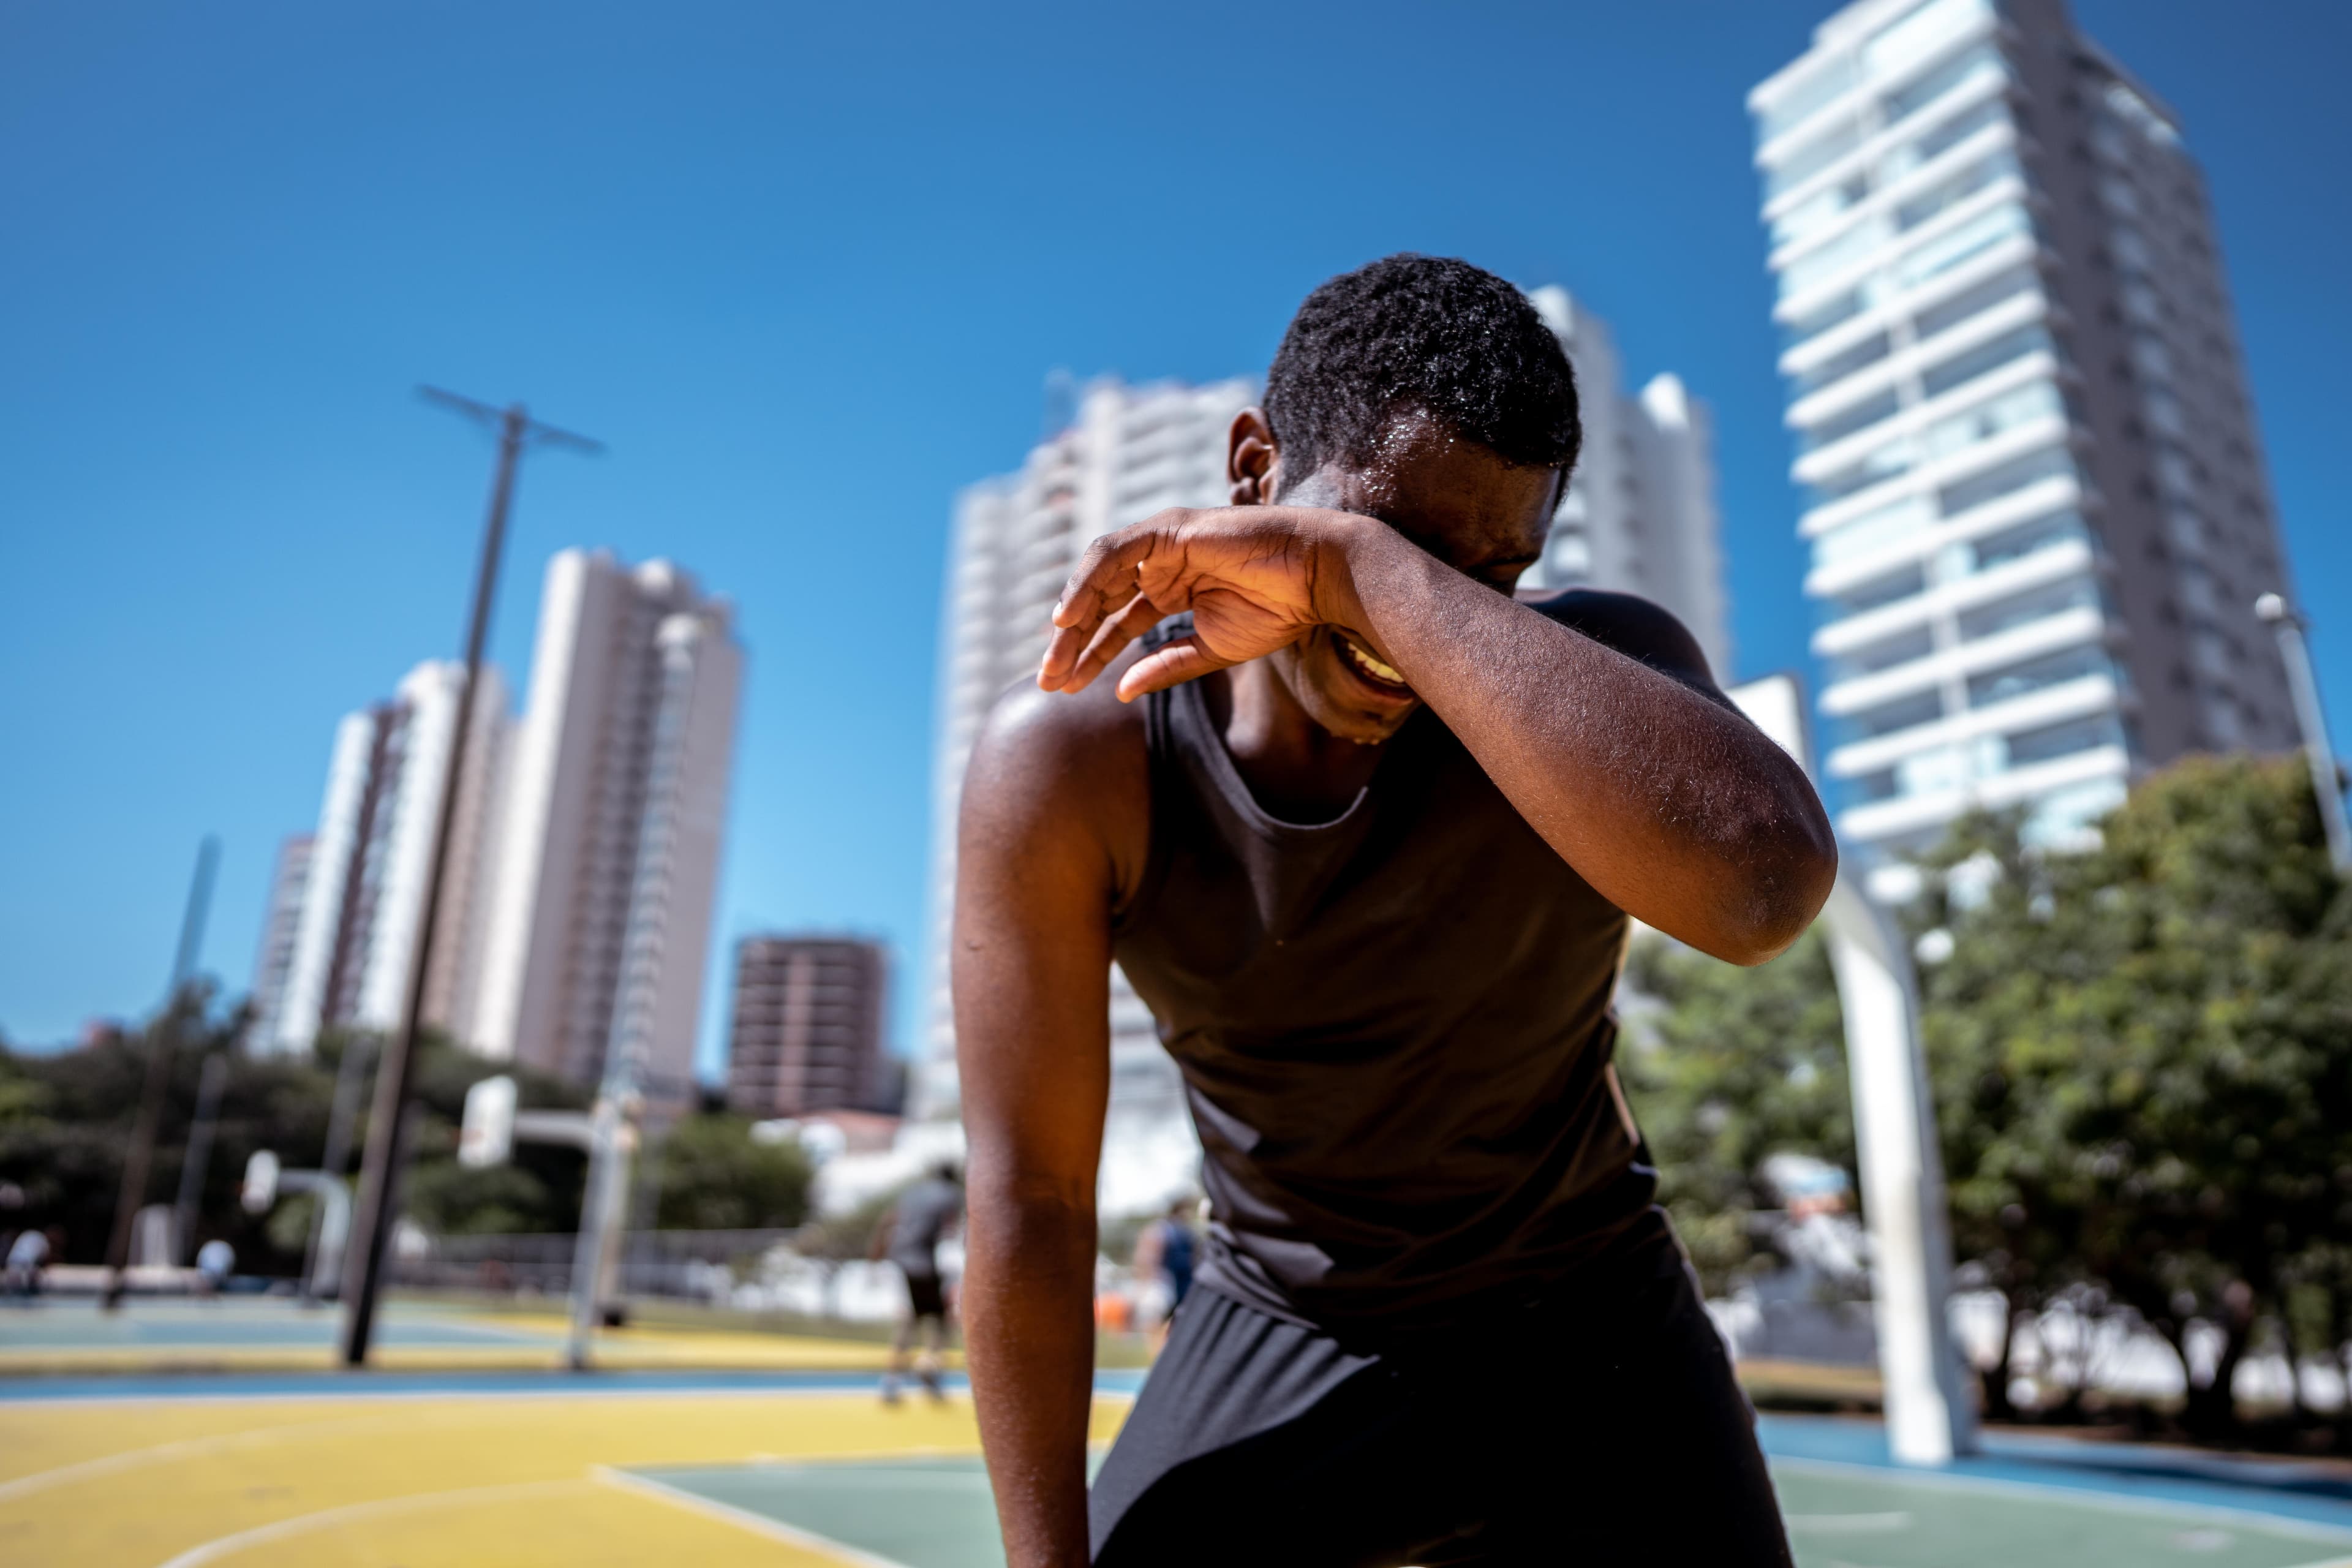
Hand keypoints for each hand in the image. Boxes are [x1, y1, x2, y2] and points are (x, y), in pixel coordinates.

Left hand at [1036, 506, 1365, 700]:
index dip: (1089, 656)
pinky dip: (1088, 582)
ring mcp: (1162, 546)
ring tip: (1055, 654)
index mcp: (1170, 591)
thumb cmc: (1277, 611)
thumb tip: (1121, 690)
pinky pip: (1114, 554)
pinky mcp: (1168, 530)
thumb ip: (1166, 666)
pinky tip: (1068, 616)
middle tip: (1048, 681)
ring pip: (1101, 578)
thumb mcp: (1211, 650)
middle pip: (1101, 603)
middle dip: (1072, 642)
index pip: (1116, 624)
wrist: (1315, 579)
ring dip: (1074, 616)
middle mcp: (1159, 567)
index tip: (1064, 688)